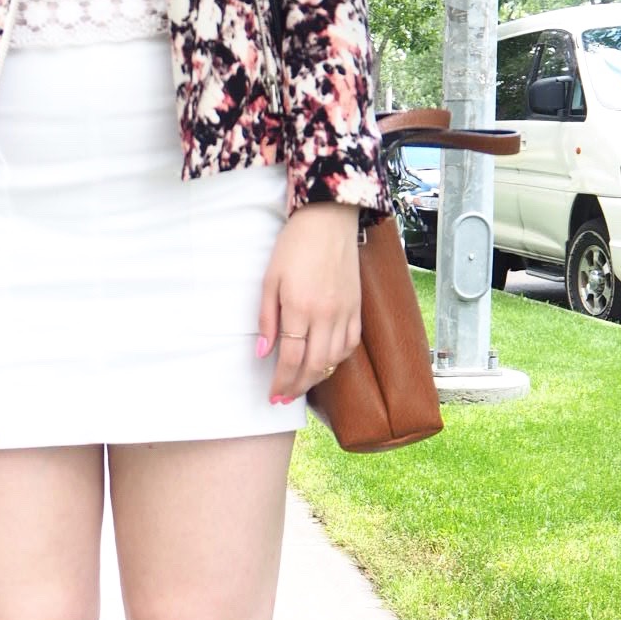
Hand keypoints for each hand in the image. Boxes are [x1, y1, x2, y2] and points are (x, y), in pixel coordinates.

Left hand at [257, 201, 361, 402]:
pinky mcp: (357, 307)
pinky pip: (351, 344)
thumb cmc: (294, 246)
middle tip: (284, 399)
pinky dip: (338, 359)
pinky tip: (326, 363)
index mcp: (300, 308)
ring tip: (302, 384)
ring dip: (318, 377)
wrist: (329, 220)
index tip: (273, 395)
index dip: (282, 382)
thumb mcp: (270, 280)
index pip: (291, 358)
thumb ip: (267, 319)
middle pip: (314, 366)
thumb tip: (264, 353)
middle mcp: (326, 315)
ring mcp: (345, 313)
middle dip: (298, 387)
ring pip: (334, 359)